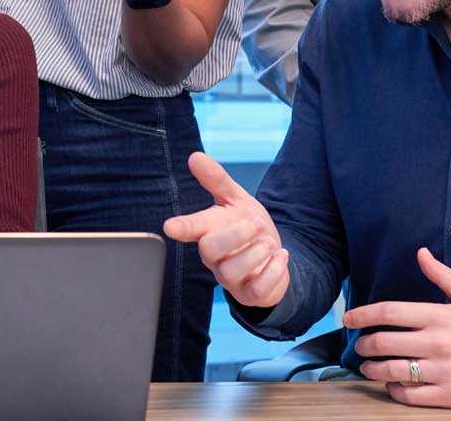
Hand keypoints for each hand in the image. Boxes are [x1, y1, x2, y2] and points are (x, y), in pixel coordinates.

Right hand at [162, 152, 288, 307]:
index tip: (171, 226)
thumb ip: (216, 180)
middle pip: (210, 249)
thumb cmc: (248, 228)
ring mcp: (230, 278)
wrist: (273, 256)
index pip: (190, 228)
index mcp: (207, 231)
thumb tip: (195, 156)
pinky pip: (257, 289)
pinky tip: (280, 256)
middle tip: (256, 223)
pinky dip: (273, 270)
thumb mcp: (236, 200)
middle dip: (236, 234)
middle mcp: (214, 257)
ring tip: (269, 242)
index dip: (182, 227)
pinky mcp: (250, 294)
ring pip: (231, 272)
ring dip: (256, 254)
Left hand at [348, 247, 450, 408]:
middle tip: (359, 345)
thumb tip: (420, 252)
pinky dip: (394, 390)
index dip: (362, 314)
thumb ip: (442, 275)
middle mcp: (437, 343)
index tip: (348, 318)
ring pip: (392, 370)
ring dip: (372, 369)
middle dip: (364, 344)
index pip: (389, 312)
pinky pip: (410, 395)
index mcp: (440, 316)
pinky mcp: (449, 395)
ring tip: (367, 366)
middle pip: (384, 342)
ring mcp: (442, 371)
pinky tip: (391, 384)